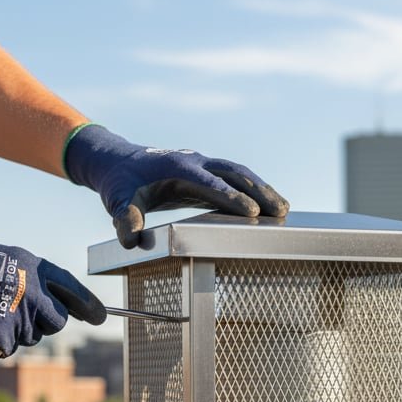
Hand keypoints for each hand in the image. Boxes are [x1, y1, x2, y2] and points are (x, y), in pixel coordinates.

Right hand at [0, 219, 106, 358]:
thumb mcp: (2, 260)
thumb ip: (30, 279)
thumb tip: (54, 304)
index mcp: (33, 266)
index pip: (71, 288)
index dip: (88, 305)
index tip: (99, 318)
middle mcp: (32, 291)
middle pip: (55, 322)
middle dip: (42, 324)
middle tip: (14, 316)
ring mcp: (19, 315)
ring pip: (30, 338)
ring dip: (12, 333)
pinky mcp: (4, 336)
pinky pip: (7, 348)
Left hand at [64, 124, 288, 247]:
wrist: (118, 162)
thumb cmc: (119, 183)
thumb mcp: (117, 201)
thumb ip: (124, 219)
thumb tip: (131, 240)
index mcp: (177, 165)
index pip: (209, 182)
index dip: (230, 196)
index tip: (251, 211)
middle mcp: (195, 161)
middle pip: (234, 173)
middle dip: (259, 191)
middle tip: (281, 211)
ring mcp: (202, 165)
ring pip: (239, 173)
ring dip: (262, 189)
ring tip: (284, 210)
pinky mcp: (205, 175)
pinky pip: (233, 181)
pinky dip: (252, 191)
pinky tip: (268, 207)